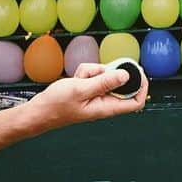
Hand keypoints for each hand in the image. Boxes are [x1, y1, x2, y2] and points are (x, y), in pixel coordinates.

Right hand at [28, 62, 147, 129]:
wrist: (39, 110)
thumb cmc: (57, 105)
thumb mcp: (81, 89)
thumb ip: (104, 82)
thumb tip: (127, 76)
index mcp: (107, 108)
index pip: (136, 102)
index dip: (141, 87)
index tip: (138, 72)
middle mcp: (104, 103)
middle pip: (121, 84)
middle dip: (110, 73)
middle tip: (98, 71)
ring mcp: (96, 96)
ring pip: (105, 76)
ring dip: (93, 72)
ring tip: (79, 78)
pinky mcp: (88, 90)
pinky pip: (93, 76)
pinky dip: (85, 73)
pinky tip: (75, 78)